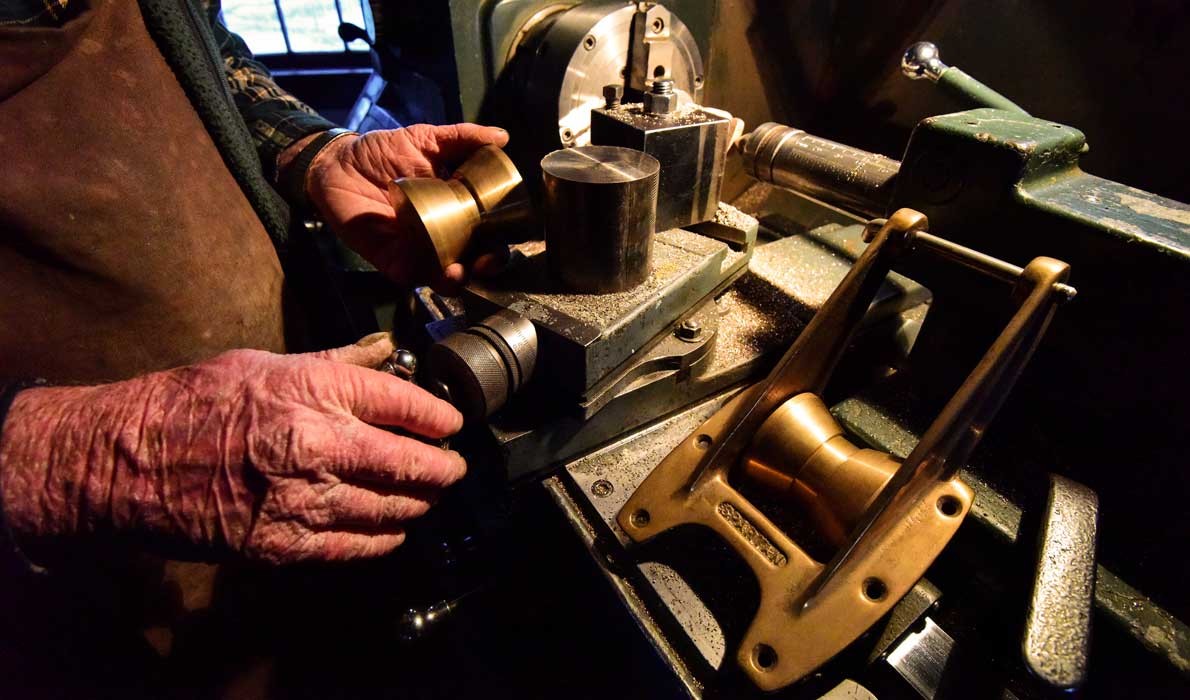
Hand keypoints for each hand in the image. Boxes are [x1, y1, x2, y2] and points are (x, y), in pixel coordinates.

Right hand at [0, 335, 464, 563]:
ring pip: (390, 509)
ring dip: (417, 505)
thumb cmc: (192, 403)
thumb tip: (386, 350)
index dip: (440, 418)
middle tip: (453, 469)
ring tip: (426, 498)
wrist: (127, 461)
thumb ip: (335, 361)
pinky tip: (392, 531)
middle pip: (410, 464)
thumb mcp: (265, 362)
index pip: (406, 404)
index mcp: (315, 390)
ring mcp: (304, 498)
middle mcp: (319, 444)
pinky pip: (355, 546)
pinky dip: (383, 539)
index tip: (452, 425)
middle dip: (442, 469)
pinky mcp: (284, 543)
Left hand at [304, 124, 509, 288]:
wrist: (338, 162)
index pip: (486, 231)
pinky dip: (425, 276)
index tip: (506, 236)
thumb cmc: (381, 152)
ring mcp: (416, 249)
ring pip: (445, 275)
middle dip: (486, 265)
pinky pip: (412, 275)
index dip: (500, 238)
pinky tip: (435, 270)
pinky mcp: (392, 259)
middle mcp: (440, 234)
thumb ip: (462, 138)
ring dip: (458, 278)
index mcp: (455, 209)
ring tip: (462, 270)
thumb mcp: (425, 139)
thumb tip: (501, 136)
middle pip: (472, 258)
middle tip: (488, 259)